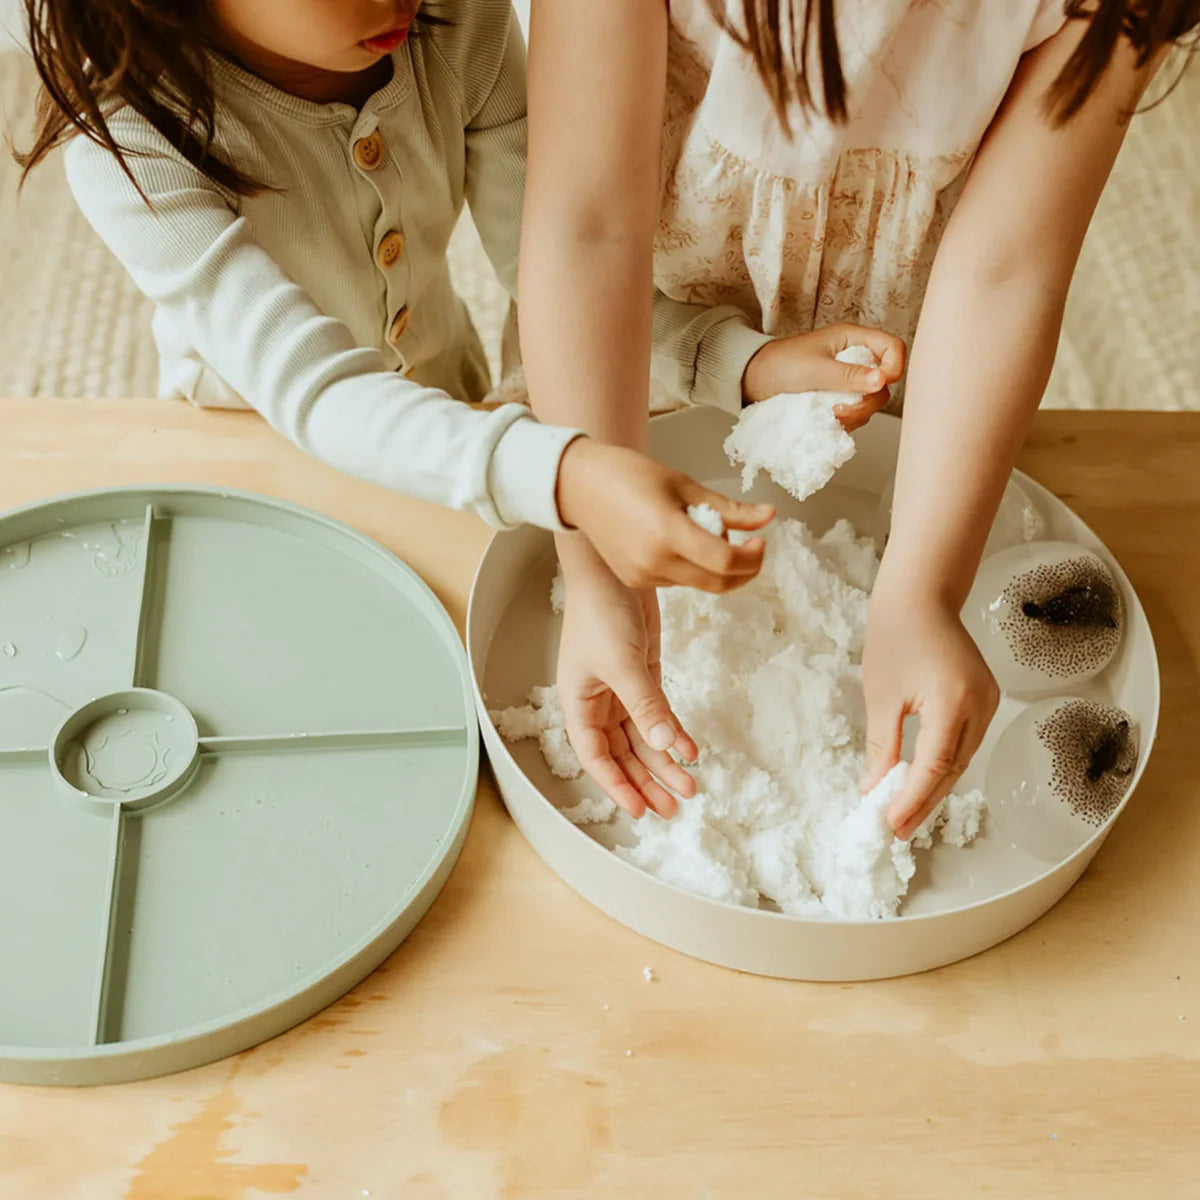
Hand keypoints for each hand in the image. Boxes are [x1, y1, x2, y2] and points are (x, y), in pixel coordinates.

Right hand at [556, 438, 774, 591]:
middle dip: (744, 570)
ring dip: (717, 567)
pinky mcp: (636, 581)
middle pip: (718, 583)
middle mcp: (654, 562)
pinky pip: (678, 582)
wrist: (580, 486)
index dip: (753, 557)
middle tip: (752, 547)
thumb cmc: (630, 475)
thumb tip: (769, 516)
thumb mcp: (685, 485)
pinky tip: (681, 541)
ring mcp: (643, 576)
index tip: (760, 541)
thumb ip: (729, 509)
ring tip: (705, 533)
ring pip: (700, 584)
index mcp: (668, 533)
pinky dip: (692, 567)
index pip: (725, 562)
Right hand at [556, 548, 697, 816]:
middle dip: (647, 781)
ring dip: (664, 761)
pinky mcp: (643, 672)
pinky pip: (659, 712)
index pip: (596, 757)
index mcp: (578, 703)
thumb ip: (645, 706)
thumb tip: (667, 746)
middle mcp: (597, 701)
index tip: (641, 811)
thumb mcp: (621, 663)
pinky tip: (691, 749)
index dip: (617, 786)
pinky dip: (674, 731)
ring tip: (689, 787)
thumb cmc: (599, 611)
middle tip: (674, 808)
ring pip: (643, 736)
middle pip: (622, 754)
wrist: (610, 566)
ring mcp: (622, 688)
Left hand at [742, 322, 906, 430]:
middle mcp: (854, 359)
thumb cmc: (779, 365)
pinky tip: (828, 421)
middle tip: (841, 410)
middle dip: (868, 400)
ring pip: (870, 401)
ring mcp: (847, 381)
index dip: (893, 367)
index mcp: (853, 340)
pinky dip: (846, 421)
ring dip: (856, 414)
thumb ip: (848, 375)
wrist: (752, 380)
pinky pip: (855, 413)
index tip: (877, 385)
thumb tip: (882, 380)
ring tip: (830, 416)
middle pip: (884, 382)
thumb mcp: (814, 369)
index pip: (892, 348)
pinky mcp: (837, 399)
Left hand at [860, 572, 999, 838]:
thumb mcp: (880, 696)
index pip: (934, 767)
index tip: (889, 825)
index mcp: (952, 701)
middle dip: (923, 801)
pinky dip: (944, 764)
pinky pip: (966, 743)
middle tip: (895, 828)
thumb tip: (873, 790)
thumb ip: (881, 747)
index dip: (912, 800)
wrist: (921, 593)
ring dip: (934, 786)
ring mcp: (988, 701)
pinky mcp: (986, 698)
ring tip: (904, 812)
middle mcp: (980, 705)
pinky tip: (922, 779)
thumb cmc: (894, 634)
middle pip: (953, 770)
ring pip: (962, 760)